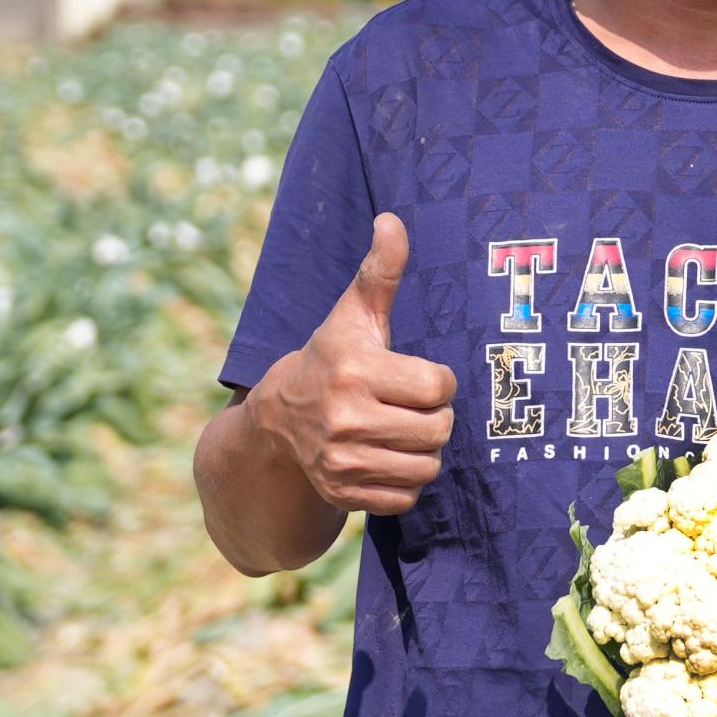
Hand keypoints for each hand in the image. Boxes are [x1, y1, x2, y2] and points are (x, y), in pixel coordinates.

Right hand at [249, 214, 458, 515]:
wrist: (277, 419)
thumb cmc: (332, 357)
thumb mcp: (354, 314)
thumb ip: (380, 270)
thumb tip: (392, 220)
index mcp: (354, 371)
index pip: (438, 387)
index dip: (437, 381)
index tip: (418, 376)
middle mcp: (344, 419)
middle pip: (439, 429)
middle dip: (435, 416)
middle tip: (412, 406)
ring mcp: (340, 462)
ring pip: (427, 465)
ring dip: (424, 449)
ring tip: (402, 430)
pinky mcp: (342, 494)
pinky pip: (407, 496)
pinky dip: (405, 481)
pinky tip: (386, 457)